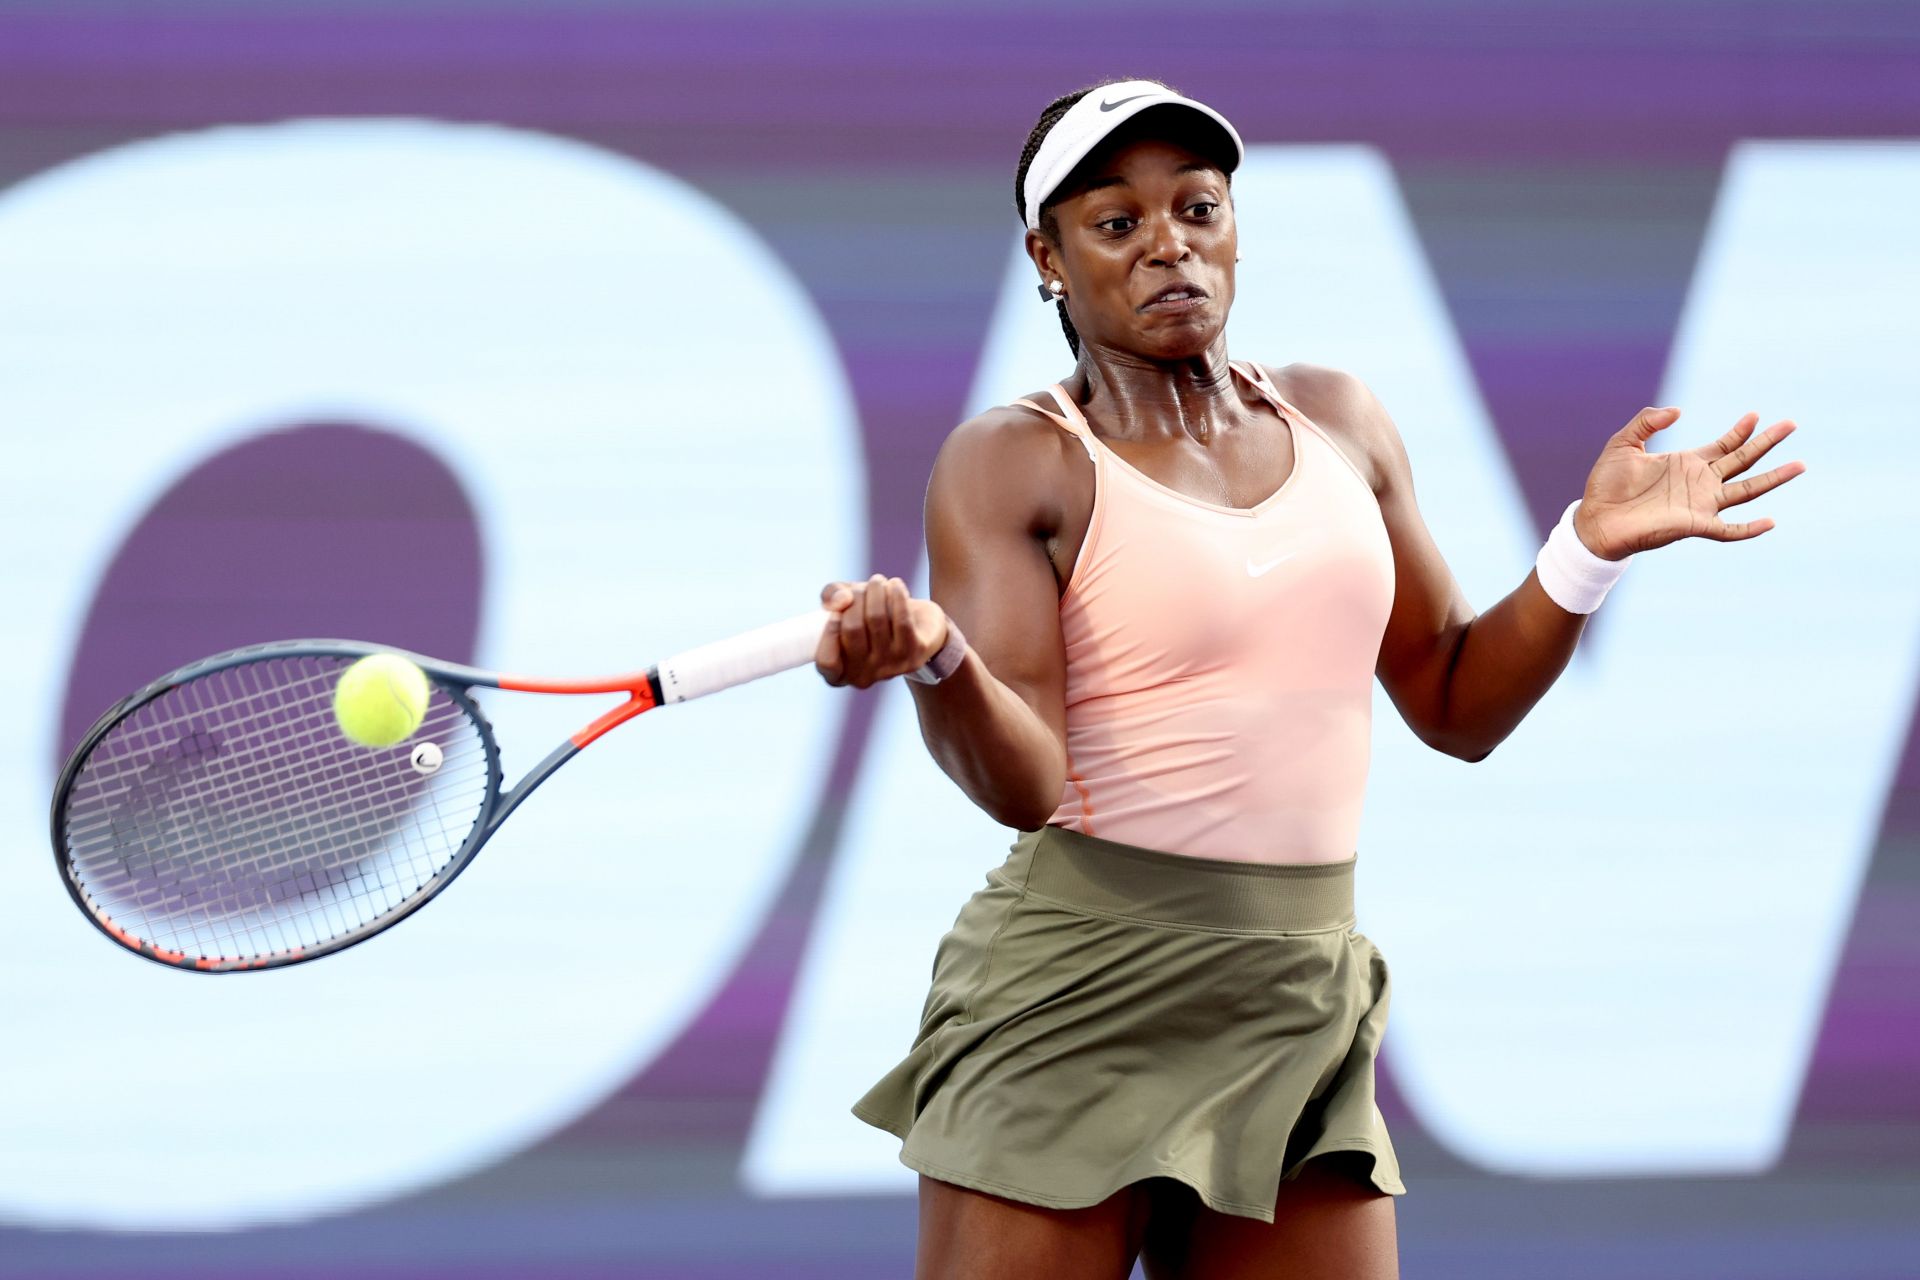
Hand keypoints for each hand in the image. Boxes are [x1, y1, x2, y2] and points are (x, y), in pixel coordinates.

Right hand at [814, 575, 950, 688]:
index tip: (836, 612)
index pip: (826, 663)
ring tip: (878, 581)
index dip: (829, 633)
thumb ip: (831, 597)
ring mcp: (889, 669)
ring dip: (876, 592)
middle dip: (855, 598)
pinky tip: (895, 585)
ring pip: (876, 619)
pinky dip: (897, 596)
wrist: (918, 626)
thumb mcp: (843, 603)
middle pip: (852, 629)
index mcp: (840, 674)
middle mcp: (863, 677)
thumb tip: (842, 599)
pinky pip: (901, 620)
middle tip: (861, 588)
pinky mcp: (913, 656)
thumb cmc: (870, 615)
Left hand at [1573, 407, 1807, 558]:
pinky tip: (1770, 521)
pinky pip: (1728, 530)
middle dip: (1768, 443)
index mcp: (1687, 463)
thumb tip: (1679, 410)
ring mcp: (1701, 505)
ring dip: (1773, 479)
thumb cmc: (1606, 485)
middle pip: (1744, 460)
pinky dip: (1749, 529)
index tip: (1756, 415)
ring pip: (1747, 490)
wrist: (1594, 519)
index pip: (1725, 445)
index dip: (1741, 431)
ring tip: (1799, 465)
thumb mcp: (1623, 443)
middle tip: (1792, 424)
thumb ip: (1648, 421)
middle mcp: (1700, 483)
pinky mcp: (1694, 525)